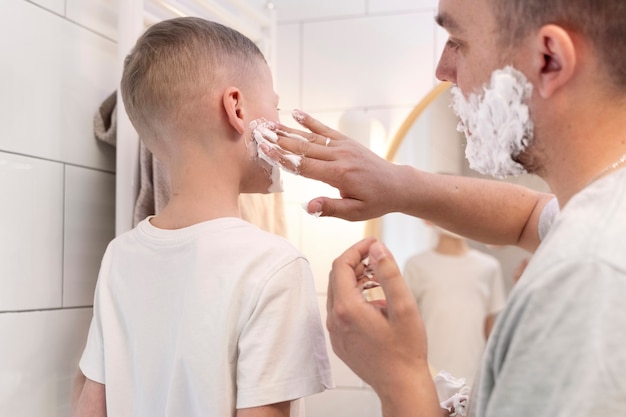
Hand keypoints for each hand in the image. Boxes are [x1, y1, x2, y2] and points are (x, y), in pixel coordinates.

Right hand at [264, 110, 404, 220]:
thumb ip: (330, 208)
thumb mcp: (354, 213)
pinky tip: (295, 112)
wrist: (397, 185)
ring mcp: (343, 146)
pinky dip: (309, 121)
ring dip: (287, 130)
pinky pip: (325, 130)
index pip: (304, 165)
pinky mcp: (346, 142)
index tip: (264, 148)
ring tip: (268, 124)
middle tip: (257, 131)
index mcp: (338, 175)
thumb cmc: (375, 202)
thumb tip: (308, 207)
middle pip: (302, 147)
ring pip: (310, 137)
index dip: (282, 157)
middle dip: (278, 139)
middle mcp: (339, 156)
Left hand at [326, 238, 439, 415]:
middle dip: (356, 262)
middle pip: (337, 277)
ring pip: (338, 294)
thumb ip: (388, 273)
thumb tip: (376, 248)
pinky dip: (353, 298)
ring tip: (380, 278)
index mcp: (347, 308)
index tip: (374, 242)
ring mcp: (334, 332)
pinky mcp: (339, 342)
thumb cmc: (406, 349)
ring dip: (356, 281)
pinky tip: (375, 303)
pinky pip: (340, 311)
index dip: (357, 249)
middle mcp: (334, 320)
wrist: (401, 386)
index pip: (342, 265)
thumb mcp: (404, 306)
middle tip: (378, 257)